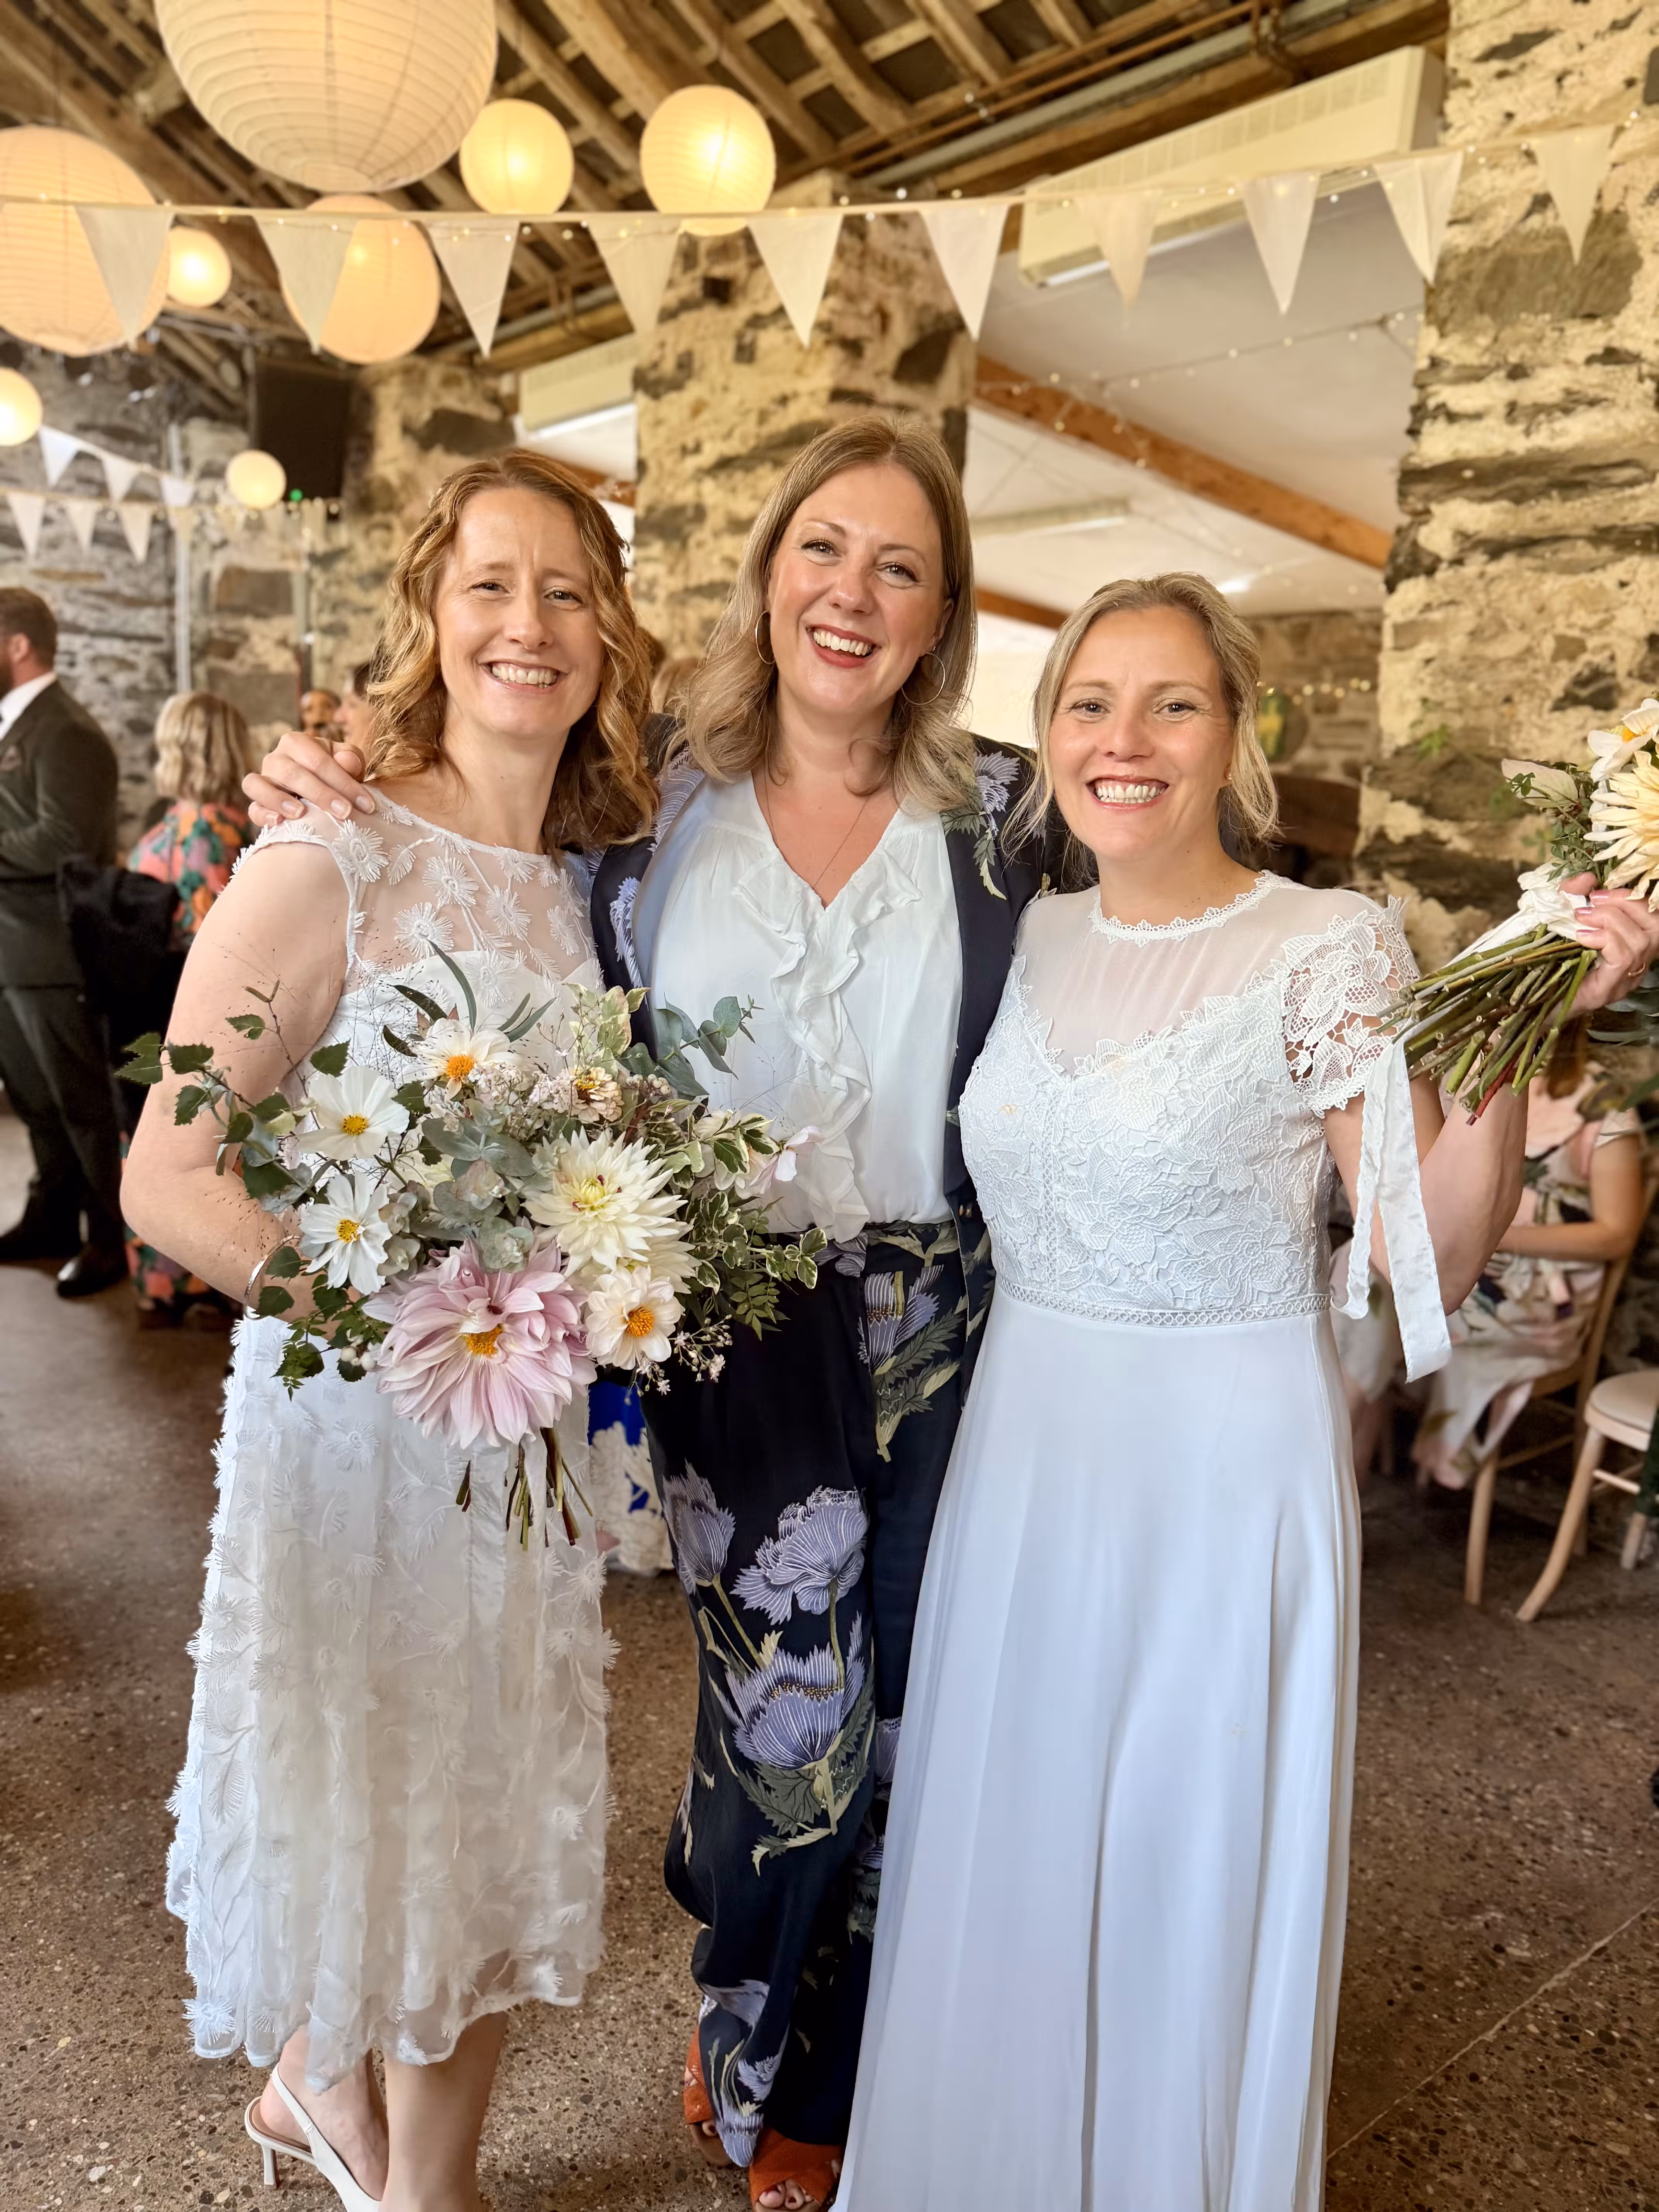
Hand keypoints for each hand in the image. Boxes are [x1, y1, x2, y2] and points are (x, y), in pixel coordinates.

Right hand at [243, 730, 372, 827]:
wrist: (320, 794)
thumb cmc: (336, 776)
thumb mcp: (349, 765)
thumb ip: (351, 760)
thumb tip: (348, 762)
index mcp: (297, 743)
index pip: (319, 760)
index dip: (344, 782)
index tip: (367, 804)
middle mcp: (276, 758)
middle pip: (292, 773)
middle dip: (321, 794)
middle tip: (345, 813)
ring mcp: (263, 780)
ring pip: (259, 785)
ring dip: (280, 800)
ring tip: (302, 814)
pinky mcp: (257, 802)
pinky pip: (252, 807)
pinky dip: (263, 814)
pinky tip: (278, 823)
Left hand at [1561, 876, 1658, 1016]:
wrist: (1528, 1003)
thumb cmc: (1547, 960)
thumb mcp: (1560, 919)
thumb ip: (1573, 896)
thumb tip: (1586, 878)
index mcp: (1630, 945)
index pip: (1652, 915)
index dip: (1631, 896)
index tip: (1598, 890)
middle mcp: (1636, 963)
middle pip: (1655, 925)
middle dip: (1625, 903)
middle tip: (1592, 901)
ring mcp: (1626, 979)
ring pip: (1639, 940)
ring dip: (1611, 920)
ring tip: (1582, 918)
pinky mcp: (1609, 990)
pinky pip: (1623, 958)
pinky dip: (1605, 939)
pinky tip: (1582, 937)